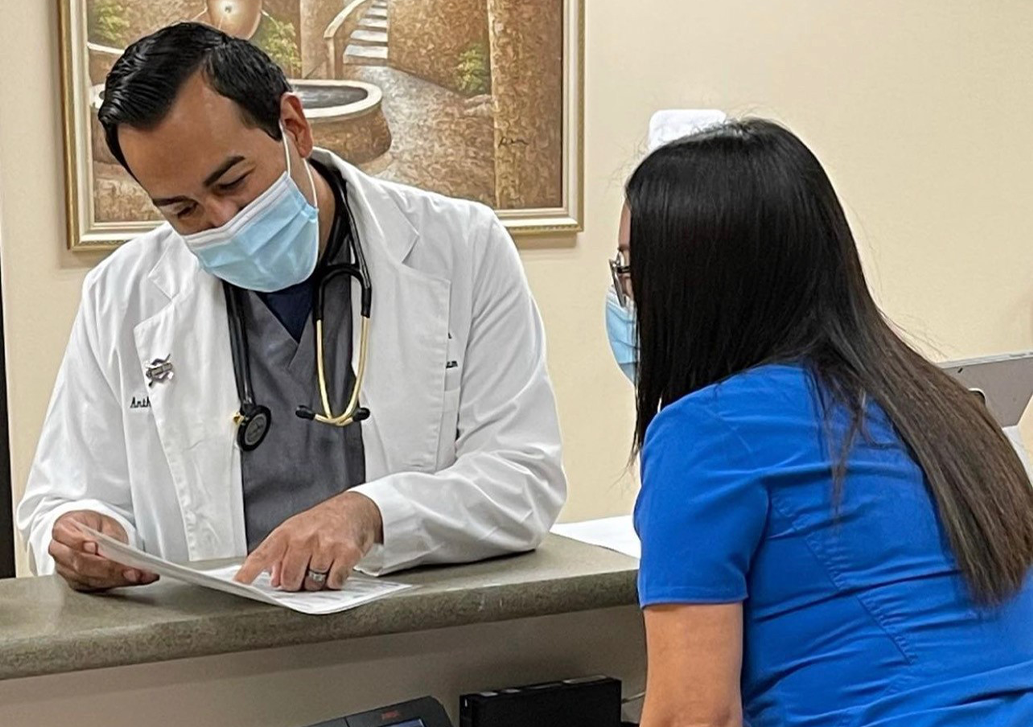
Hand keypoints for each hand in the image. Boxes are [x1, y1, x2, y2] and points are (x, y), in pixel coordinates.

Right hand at [49, 511, 157, 591]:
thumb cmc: (93, 526)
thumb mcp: (103, 522)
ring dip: (117, 578)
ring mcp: (66, 570)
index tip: (94, 546)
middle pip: (81, 563)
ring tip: (139, 575)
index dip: (79, 542)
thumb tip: (116, 547)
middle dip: (109, 568)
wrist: (88, 534)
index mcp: (62, 530)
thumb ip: (108, 534)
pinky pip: (95, 586)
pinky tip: (133, 580)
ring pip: (89, 578)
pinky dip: (116, 583)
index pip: (66, 537)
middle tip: (132, 570)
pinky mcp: (77, 583)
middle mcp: (59, 552)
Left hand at [234, 491, 383, 590]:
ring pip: (313, 584)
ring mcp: (325, 545)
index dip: (248, 573)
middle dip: (297, 582)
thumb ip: (280, 555)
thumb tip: (274, 580)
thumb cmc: (324, 521)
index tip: (237, 585)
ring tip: (324, 563)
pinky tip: (337, 566)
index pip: (262, 555)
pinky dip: (335, 580)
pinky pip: (334, 582)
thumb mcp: (297, 531)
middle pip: (289, 580)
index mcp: (287, 533)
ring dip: (318, 581)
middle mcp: (304, 538)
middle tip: (306, 569)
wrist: (356, 509)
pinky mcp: (346, 553)